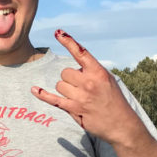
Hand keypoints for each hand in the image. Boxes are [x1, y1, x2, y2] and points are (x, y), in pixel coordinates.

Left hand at [32, 31, 147, 146]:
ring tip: (79, 98)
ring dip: (66, 90)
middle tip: (82, 88)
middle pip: (65, 72)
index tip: (58, 32)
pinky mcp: (74, 109)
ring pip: (60, 85)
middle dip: (70, 79)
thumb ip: (92, 72)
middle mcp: (89, 82)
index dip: (69, 42)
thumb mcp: (108, 80)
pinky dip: (43, 95)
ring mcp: (81, 97)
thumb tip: (73, 69)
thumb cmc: (114, 101)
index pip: (81, 53)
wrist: (121, 124)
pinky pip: (53, 100)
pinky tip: (34, 90)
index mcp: (98, 72)